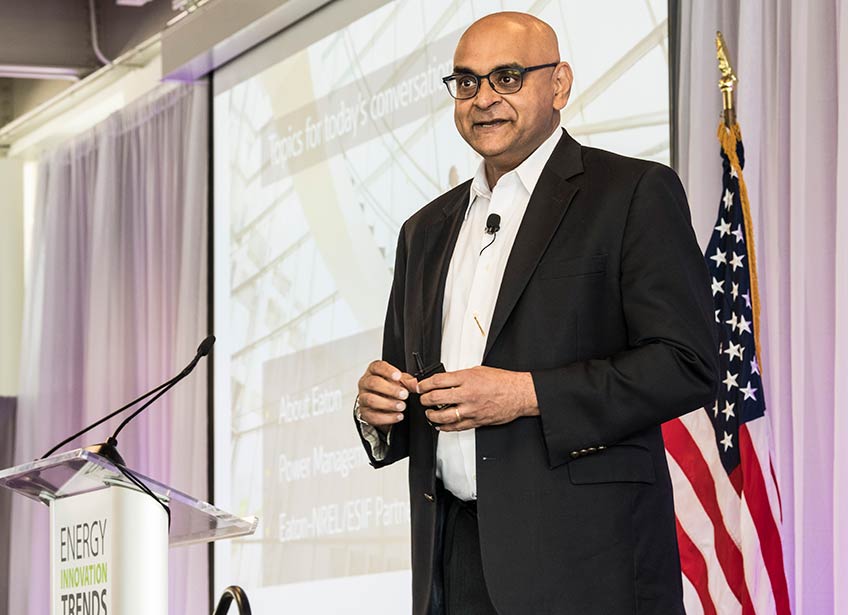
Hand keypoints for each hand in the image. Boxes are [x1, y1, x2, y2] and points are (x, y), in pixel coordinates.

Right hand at [357, 360, 418, 432]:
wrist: (381, 406)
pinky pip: (373, 416)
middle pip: (373, 383)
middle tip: (404, 394)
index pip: (377, 367)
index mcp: (373, 371)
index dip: (387, 371)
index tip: (398, 376)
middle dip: (390, 389)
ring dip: (388, 404)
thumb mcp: (400, 382)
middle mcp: (365, 383)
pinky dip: (387, 417)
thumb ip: (408, 382)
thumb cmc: (389, 389)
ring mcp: (362, 398)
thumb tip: (415, 384)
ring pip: (371, 399)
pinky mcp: (365, 413)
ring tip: (401, 406)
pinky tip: (398, 416)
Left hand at [418, 366, 538, 431]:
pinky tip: (440, 424)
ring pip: (443, 416)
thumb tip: (443, 380)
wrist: (519, 394)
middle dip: (424, 399)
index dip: (424, 384)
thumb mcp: (478, 371)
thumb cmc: (502, 381)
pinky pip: (455, 427)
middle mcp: (467, 394)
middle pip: (436, 398)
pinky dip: (444, 427)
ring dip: (431, 415)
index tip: (419, 386)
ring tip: (429, 412)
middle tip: (422, 398)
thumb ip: (460, 376)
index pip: (437, 381)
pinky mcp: (476, 421)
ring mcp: (471, 409)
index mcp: (467, 378)